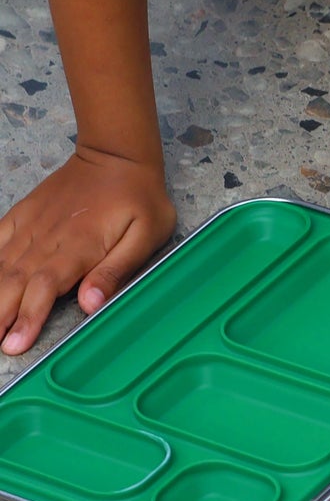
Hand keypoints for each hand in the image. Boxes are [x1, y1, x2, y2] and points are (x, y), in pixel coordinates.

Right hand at [0, 148, 174, 355]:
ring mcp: (31, 226)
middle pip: (13, 283)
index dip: (26, 319)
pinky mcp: (24, 215)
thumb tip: (89, 304)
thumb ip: (115, 271)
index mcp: (76, 248)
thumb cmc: (138, 198)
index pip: (43, 290)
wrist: (116, 156)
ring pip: (0, 265)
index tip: (14, 345)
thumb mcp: (145, 236)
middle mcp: (46, 239)